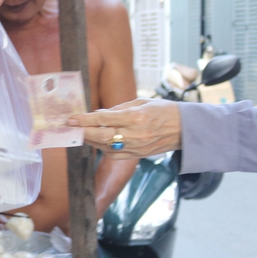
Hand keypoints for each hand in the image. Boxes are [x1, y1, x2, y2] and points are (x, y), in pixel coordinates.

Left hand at [67, 98, 182, 158]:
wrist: (185, 129)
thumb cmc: (164, 111)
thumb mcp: (142, 102)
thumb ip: (119, 108)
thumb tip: (99, 114)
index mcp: (136, 117)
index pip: (104, 119)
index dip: (85, 120)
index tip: (72, 119)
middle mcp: (135, 134)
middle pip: (101, 136)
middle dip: (83, 132)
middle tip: (71, 129)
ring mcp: (136, 147)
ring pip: (106, 147)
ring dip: (91, 141)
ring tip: (81, 134)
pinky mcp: (137, 155)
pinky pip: (115, 155)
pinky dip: (103, 149)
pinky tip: (96, 142)